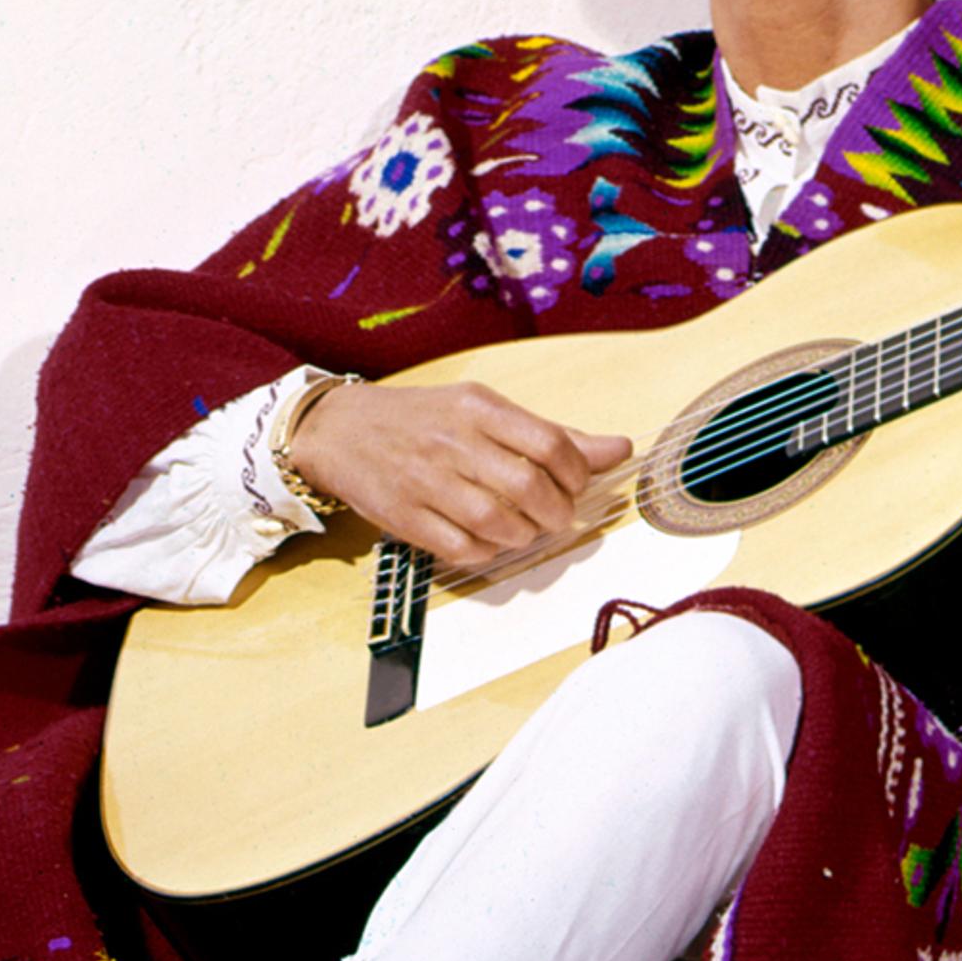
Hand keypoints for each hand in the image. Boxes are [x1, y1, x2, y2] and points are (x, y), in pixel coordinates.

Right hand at [288, 378, 627, 581]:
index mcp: (479, 408)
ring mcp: (426, 482)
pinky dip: (489, 552)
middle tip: (557, 516)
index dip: (577, 473)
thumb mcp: (485, 411)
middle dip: (556, 512)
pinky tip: (492, 541)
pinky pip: (462, 548)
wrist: (341, 430)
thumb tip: (620, 449)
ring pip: (497, 523)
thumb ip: (551, 433)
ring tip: (526, 530)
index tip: (577, 485)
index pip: (550, 443)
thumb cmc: (424, 419)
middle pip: (528, 488)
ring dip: (525, 535)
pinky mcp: (405, 518)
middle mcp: (453, 442)